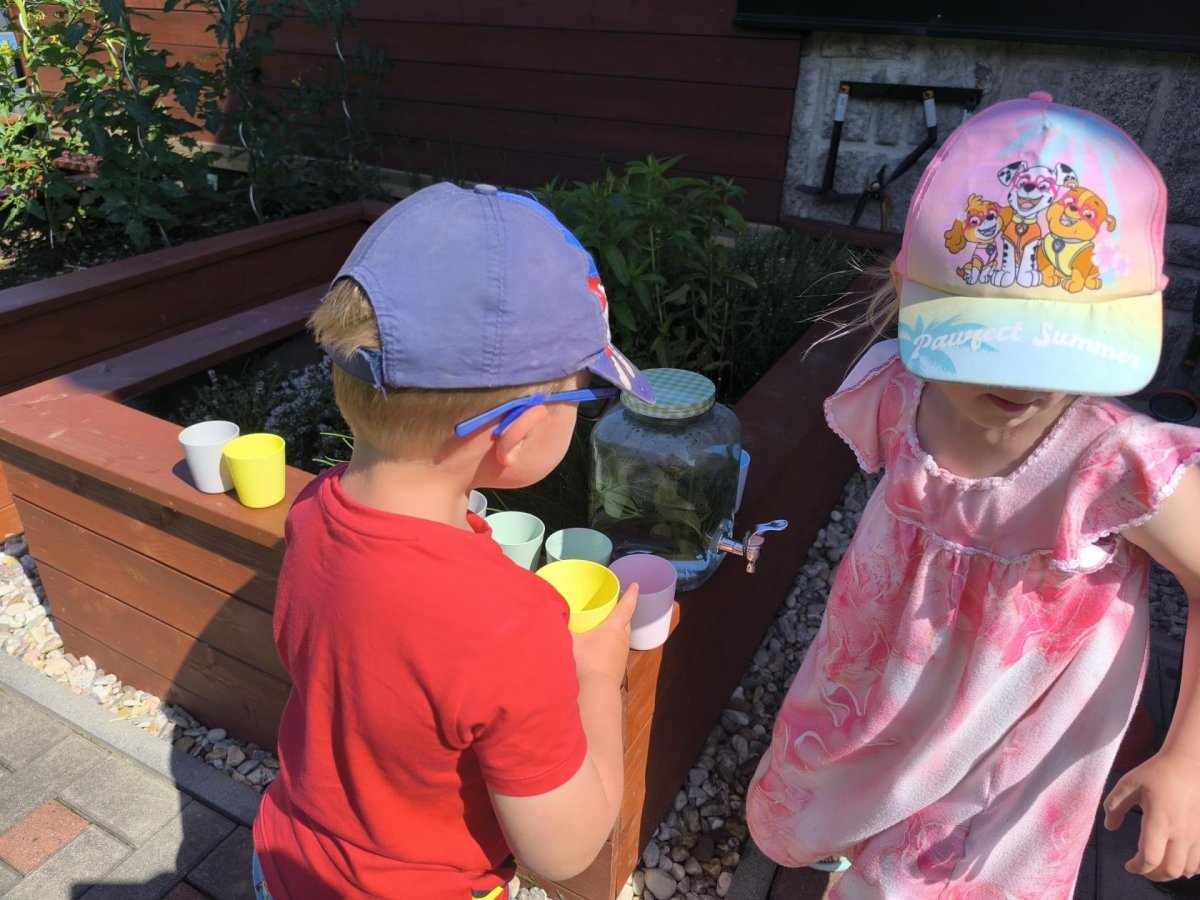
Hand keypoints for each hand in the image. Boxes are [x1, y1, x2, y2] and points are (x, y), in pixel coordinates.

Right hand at [571, 585, 636, 687]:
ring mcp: (622, 654)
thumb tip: (551, 613)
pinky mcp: (619, 666)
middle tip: (613, 605)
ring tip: (606, 625)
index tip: (635, 585)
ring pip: (623, 635)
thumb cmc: (585, 661)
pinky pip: (618, 648)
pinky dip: (613, 642)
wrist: (596, 691)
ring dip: (617, 628)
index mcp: (614, 627)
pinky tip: (601, 647)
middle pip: (626, 621)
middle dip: (622, 611)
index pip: (626, 606)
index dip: (631, 594)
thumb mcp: (570, 640)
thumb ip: (562, 626)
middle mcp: (622, 638)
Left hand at [1104, 748, 1199, 880]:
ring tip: (1157, 865)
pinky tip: (1176, 860)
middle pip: (1170, 870)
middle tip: (1141, 868)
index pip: (1150, 857)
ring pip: (1186, 869)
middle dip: (1152, 875)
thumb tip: (1109, 827)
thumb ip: (1114, 806)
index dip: (1137, 867)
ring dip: (1170, 873)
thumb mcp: (1128, 784)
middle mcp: (1180, 832)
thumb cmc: (1156, 772)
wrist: (1189, 764)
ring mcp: (1196, 835)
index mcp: (1159, 820)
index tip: (1128, 865)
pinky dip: (1188, 868)